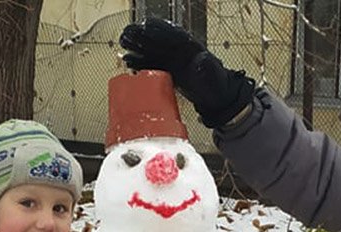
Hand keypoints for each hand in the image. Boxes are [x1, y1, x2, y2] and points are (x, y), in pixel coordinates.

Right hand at [119, 18, 254, 127]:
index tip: (146, 25)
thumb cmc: (218, 85)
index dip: (159, 30)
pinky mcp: (168, 72)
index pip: (173, 35)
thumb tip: (201, 59)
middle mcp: (179, 51)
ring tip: (123, 43)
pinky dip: (140, 63)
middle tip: (127, 33)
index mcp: (191, 47)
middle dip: (142, 35)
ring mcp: (173, 61)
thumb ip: (208, 67)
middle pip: (158, 40)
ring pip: (152, 51)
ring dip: (137, 47)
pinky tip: (128, 62)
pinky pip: (152, 65)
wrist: (217, 98)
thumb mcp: (215, 75)